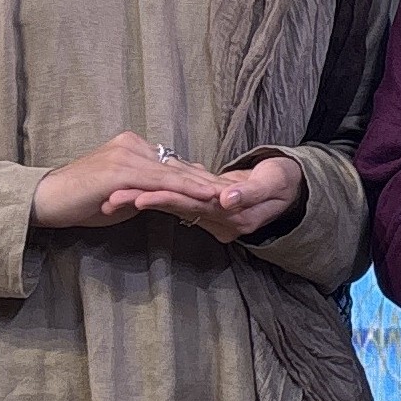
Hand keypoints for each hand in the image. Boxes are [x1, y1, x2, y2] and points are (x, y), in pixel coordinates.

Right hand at [32, 132, 230, 228]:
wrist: (45, 199)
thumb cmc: (80, 201)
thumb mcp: (121, 196)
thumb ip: (145, 192)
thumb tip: (167, 200)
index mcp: (134, 147)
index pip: (175, 164)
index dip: (201, 178)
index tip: (226, 189)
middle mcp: (133, 145)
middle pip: (180, 166)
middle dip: (210, 181)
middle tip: (240, 192)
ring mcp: (128, 155)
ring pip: (176, 173)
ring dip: (205, 187)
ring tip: (230, 197)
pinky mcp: (122, 170)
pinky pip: (161, 182)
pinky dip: (186, 191)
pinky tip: (204, 198)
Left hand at [111, 154, 307, 243]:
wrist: (293, 188)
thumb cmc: (285, 183)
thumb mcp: (272, 185)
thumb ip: (250, 192)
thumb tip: (225, 200)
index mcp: (230, 213)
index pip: (189, 205)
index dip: (161, 199)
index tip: (134, 197)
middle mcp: (217, 218)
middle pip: (172, 207)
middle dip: (140, 202)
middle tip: (107, 201)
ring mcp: (211, 213)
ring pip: (170, 206)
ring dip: (140, 201)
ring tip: (110, 201)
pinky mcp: (206, 204)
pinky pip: (178, 201)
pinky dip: (157, 195)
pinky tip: (133, 194)